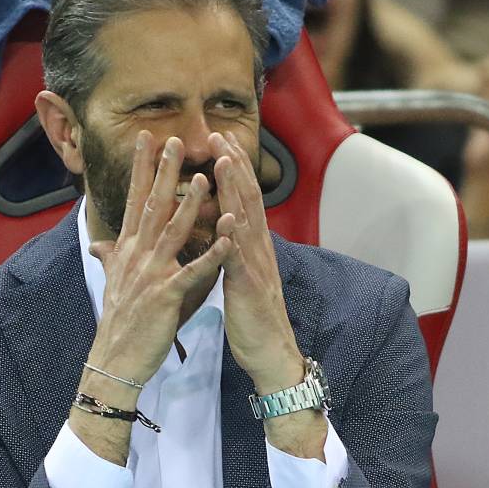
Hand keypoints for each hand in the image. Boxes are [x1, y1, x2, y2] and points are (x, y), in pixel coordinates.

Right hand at [84, 131, 232, 388]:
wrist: (115, 359)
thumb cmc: (119, 322)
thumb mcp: (114, 283)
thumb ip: (110, 258)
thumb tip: (97, 243)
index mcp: (128, 250)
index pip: (135, 200)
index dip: (141, 168)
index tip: (147, 139)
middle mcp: (136, 255)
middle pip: (152, 205)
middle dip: (163, 171)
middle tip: (174, 139)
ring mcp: (150, 274)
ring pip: (173, 231)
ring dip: (191, 204)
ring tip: (206, 177)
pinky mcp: (165, 296)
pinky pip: (192, 271)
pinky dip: (211, 253)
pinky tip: (227, 236)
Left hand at [208, 133, 300, 391]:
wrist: (271, 353)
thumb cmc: (251, 318)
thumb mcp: (240, 277)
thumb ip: (231, 251)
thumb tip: (222, 229)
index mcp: (253, 245)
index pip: (244, 198)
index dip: (232, 168)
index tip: (217, 141)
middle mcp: (258, 248)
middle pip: (248, 198)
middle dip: (233, 165)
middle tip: (217, 134)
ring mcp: (256, 265)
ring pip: (246, 219)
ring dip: (234, 189)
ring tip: (221, 161)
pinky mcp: (249, 287)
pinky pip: (240, 258)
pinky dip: (233, 236)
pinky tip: (226, 218)